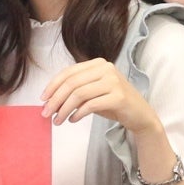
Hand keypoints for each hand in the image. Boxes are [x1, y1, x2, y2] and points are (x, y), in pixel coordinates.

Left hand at [41, 58, 159, 136]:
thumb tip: (50, 100)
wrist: (140, 114)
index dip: (53, 85)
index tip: (43, 99)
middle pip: (72, 83)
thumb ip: (76, 92)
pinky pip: (91, 105)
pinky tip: (72, 120)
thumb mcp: (93, 93)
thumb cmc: (113, 103)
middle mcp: (106, 68)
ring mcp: (113, 81)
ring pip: (79, 94)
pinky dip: (78, 114)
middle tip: (45, 113)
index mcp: (97, 63)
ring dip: (64, 109)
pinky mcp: (118, 96)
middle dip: (55, 99)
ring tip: (57, 121)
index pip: (69, 72)